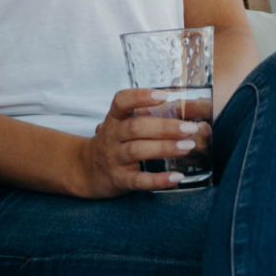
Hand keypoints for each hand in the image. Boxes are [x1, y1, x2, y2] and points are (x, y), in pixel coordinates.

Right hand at [72, 88, 211, 197]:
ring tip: (188, 146)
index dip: (141, 97)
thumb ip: (144, 117)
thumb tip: (184, 109)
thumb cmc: (113, 144)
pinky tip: (176, 177)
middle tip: (189, 127)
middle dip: (165, 126)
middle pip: (136, 127)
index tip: (163, 96)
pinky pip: (139, 180)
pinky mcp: (119, 180)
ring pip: (137, 151)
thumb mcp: (120, 125)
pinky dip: (158, 179)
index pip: (121, 102)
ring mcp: (114, 159)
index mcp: (114, 119)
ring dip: (165, 147)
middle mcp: (112, 137)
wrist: (86, 170)